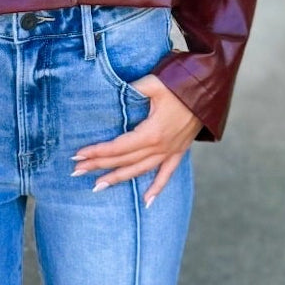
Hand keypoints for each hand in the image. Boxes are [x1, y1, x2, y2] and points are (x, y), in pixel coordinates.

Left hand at [71, 75, 202, 207]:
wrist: (209, 88)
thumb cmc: (180, 83)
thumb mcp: (154, 83)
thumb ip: (133, 88)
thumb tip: (116, 91)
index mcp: (151, 133)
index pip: (118, 147)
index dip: (97, 152)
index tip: (78, 156)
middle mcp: (160, 147)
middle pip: (124, 160)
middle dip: (99, 166)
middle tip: (76, 171)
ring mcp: (170, 151)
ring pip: (140, 170)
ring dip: (118, 178)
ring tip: (97, 186)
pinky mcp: (179, 151)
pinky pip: (167, 175)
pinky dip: (157, 189)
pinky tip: (147, 202)